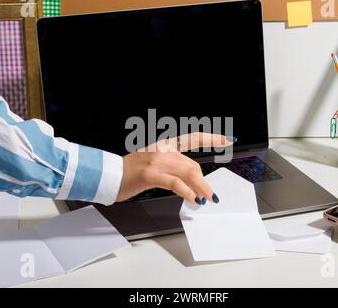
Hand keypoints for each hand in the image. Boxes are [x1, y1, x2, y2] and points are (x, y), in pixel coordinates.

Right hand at [116, 133, 234, 204]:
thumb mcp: (152, 162)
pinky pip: (176, 183)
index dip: (212, 138)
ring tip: (207, 198)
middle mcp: (162, 149)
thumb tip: (191, 177)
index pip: (193, 138)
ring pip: (188, 173)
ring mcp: (156, 161)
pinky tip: (193, 199)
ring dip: (201, 188)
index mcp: (164, 145)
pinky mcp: (150, 174)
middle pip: (192, 165)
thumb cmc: (129, 171)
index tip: (228, 139)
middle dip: (204, 182)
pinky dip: (188, 192)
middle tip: (210, 194)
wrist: (108, 175)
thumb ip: (171, 165)